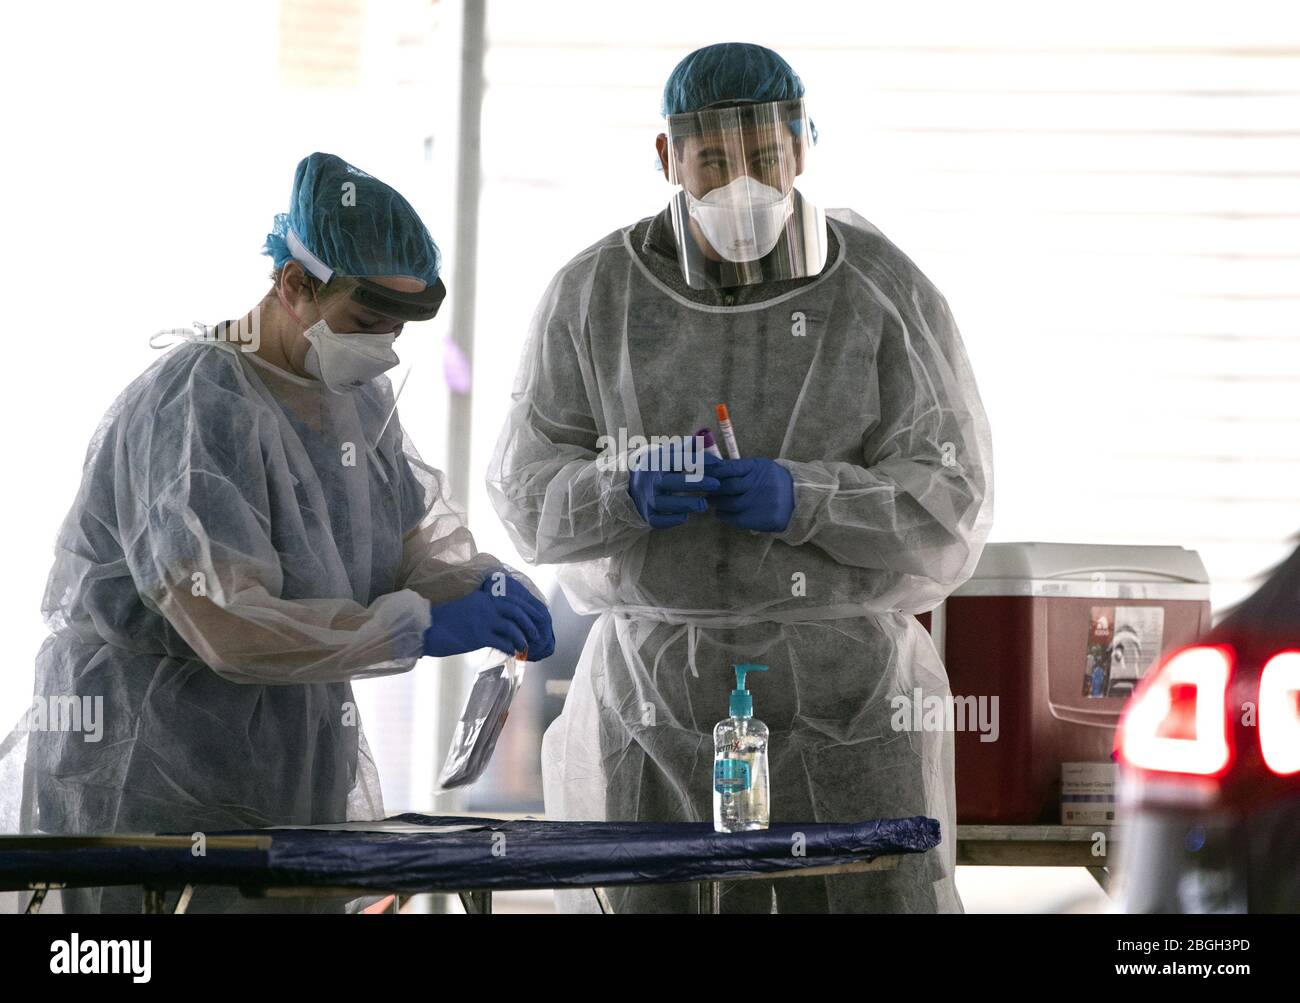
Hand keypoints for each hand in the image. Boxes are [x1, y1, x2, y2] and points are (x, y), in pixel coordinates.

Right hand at [423, 573, 554, 659]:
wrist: (426, 627)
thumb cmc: (444, 620)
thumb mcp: (467, 607)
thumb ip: (483, 610)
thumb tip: (499, 621)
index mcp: (483, 598)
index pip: (512, 599)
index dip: (528, 608)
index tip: (537, 615)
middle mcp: (486, 606)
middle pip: (517, 611)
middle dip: (530, 622)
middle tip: (536, 633)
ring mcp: (483, 620)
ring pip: (512, 627)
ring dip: (522, 637)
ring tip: (525, 645)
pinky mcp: (479, 635)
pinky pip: (502, 641)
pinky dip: (510, 648)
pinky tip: (512, 652)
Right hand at [627, 442, 720, 528]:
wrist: (633, 484)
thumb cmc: (659, 468)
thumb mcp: (669, 453)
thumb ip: (686, 448)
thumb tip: (703, 439)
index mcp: (658, 462)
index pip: (679, 459)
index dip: (700, 461)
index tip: (719, 464)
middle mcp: (651, 480)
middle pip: (671, 482)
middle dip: (695, 483)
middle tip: (716, 484)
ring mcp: (648, 499)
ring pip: (664, 503)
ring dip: (686, 504)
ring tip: (704, 504)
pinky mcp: (648, 515)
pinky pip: (658, 521)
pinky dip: (671, 520)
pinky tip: (685, 516)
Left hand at [707, 458, 794, 532]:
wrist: (798, 499)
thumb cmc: (773, 481)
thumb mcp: (760, 468)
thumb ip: (739, 469)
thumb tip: (712, 470)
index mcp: (757, 468)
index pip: (728, 468)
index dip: (713, 472)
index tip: (703, 474)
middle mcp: (758, 484)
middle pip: (726, 486)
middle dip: (713, 489)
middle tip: (706, 490)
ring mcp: (759, 503)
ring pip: (729, 504)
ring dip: (717, 503)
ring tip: (713, 502)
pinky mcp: (761, 519)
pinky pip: (735, 519)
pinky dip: (724, 516)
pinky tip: (722, 513)